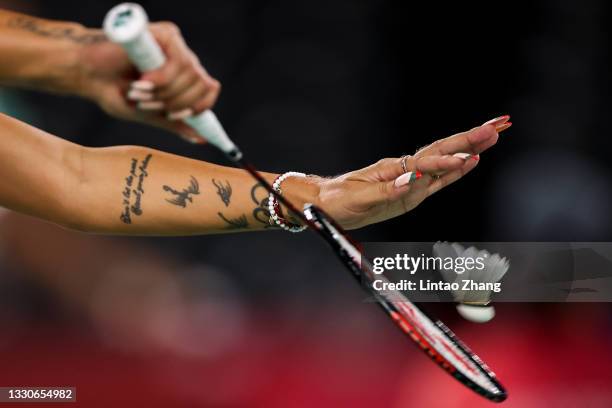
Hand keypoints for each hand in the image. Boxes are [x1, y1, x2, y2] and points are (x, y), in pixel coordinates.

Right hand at [77, 22, 219, 142]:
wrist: (86, 74)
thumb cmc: (114, 93)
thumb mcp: (149, 114)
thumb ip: (174, 123)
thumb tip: (201, 138)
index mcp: (182, 77)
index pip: (209, 89)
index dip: (199, 106)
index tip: (176, 115)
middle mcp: (182, 59)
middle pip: (202, 83)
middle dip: (176, 102)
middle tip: (149, 104)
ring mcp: (175, 46)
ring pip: (192, 73)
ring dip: (165, 92)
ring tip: (140, 92)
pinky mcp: (165, 34)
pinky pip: (179, 60)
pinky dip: (163, 78)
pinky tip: (144, 82)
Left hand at [316, 116, 511, 228]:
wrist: (325, 204)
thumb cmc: (339, 199)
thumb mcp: (361, 197)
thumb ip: (389, 190)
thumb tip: (414, 179)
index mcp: (394, 170)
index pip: (427, 162)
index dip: (448, 160)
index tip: (469, 157)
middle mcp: (405, 172)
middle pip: (442, 152)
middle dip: (469, 140)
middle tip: (497, 127)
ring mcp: (409, 181)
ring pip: (444, 161)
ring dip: (469, 149)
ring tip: (493, 136)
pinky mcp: (410, 194)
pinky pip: (437, 180)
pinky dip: (455, 171)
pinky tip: (470, 161)